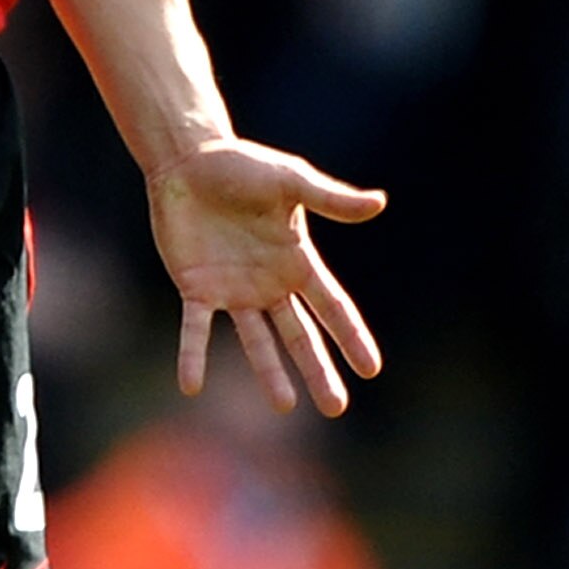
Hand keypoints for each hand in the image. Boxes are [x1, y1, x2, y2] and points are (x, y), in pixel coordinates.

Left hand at [147, 136, 383, 417]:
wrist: (189, 161)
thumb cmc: (242, 166)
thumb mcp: (290, 181)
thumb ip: (330, 199)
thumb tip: (379, 203)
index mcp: (297, 261)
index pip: (332, 307)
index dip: (351, 336)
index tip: (372, 369)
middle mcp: (269, 283)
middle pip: (300, 335)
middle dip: (318, 369)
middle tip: (337, 407)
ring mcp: (233, 290)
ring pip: (256, 341)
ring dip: (269, 373)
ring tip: (284, 406)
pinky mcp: (196, 289)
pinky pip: (195, 329)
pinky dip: (192, 356)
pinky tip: (190, 386)